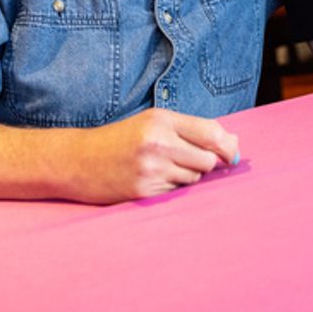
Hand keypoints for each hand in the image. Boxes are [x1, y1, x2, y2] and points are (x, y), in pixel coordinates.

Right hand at [74, 108, 238, 203]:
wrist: (78, 160)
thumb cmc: (121, 140)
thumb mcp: (153, 123)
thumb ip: (191, 130)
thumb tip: (233, 144)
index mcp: (161, 120)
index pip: (211, 133)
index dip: (228, 146)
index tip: (233, 154)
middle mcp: (158, 143)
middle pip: (208, 160)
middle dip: (206, 164)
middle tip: (189, 161)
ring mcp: (151, 169)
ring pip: (194, 178)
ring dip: (187, 176)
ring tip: (162, 167)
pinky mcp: (144, 191)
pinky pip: (176, 192)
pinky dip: (171, 187)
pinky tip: (152, 178)